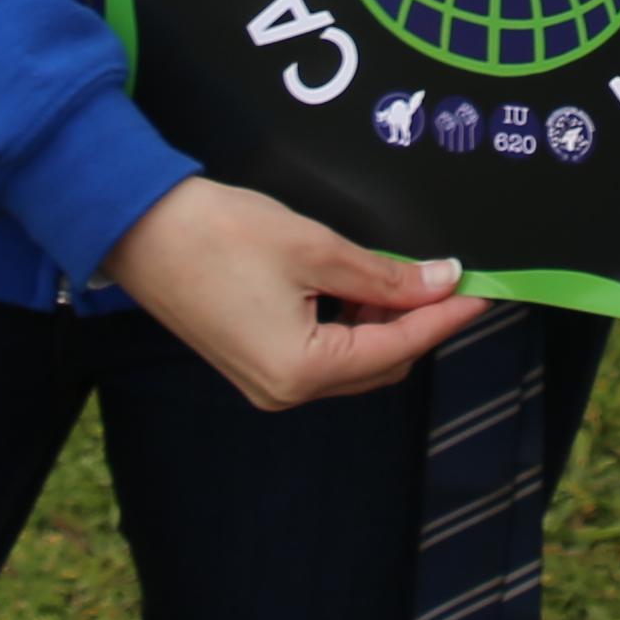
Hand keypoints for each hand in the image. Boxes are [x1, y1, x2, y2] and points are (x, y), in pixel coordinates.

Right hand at [103, 174, 496, 409]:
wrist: (136, 227)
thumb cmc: (217, 233)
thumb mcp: (314, 249)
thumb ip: (383, 277)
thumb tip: (441, 281)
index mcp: (301, 371)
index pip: (398, 348)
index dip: (445, 316)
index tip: (483, 290)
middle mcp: (285, 392)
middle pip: (379, 367)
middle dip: (417, 324)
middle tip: (446, 277)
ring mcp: (265, 382)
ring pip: (351, 363)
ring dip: (383, 324)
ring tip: (402, 275)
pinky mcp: (252, 362)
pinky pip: (320, 355)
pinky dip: (349, 326)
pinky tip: (358, 286)